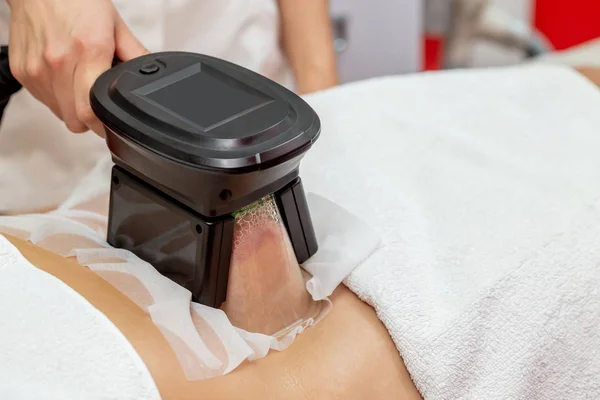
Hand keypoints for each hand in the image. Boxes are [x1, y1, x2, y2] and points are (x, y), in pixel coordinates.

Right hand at [7, 0, 147, 134]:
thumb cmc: (76, 1)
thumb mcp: (116, 26)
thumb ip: (135, 55)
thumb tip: (150, 77)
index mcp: (88, 51)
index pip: (91, 112)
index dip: (104, 125)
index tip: (110, 122)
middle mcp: (58, 62)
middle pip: (75, 120)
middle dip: (92, 120)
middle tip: (99, 104)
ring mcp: (36, 68)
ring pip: (60, 114)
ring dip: (73, 108)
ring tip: (80, 84)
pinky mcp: (22, 71)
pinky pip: (44, 101)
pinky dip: (57, 97)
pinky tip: (64, 78)